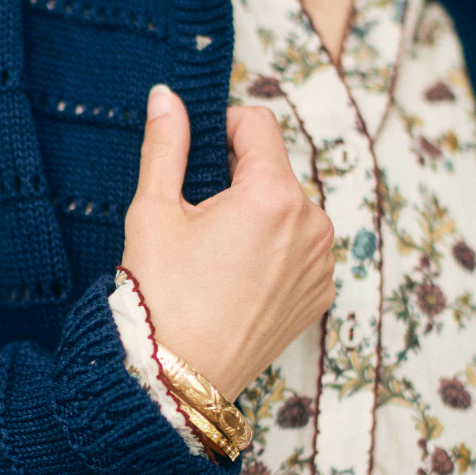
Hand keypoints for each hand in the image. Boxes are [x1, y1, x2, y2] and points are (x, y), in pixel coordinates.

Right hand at [121, 84, 336, 399]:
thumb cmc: (159, 294)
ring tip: (217, 254)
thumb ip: (166, 145)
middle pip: (275, 169)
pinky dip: (274, 251)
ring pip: (290, 210)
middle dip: (239, 178)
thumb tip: (166, 96)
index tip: (199, 153)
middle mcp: (312, 224)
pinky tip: (237, 279)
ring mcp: (321, 263)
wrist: (176, 378)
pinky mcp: (321, 294)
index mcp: (273, 195)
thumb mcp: (153, 210)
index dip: (224, 128)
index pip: (258, 125)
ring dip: (259, 214)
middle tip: (197, 217)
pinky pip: (301, 250)